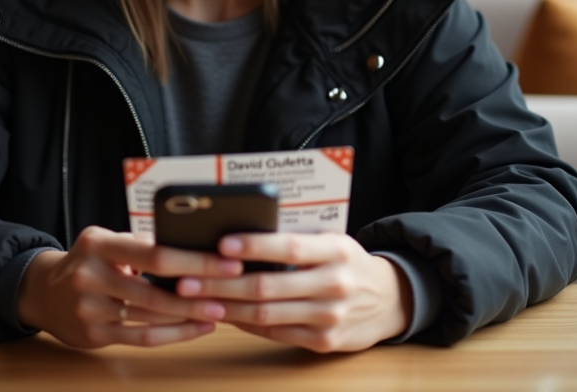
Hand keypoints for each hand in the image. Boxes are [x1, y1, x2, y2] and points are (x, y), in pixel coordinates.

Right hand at [16, 226, 242, 348]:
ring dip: (190, 316)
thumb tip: (190, 245)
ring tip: (220, 309)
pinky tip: (197, 328)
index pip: (153, 253)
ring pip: (151, 317)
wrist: (42, 293)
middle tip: (232, 288)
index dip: (193, 260)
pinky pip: (141, 338)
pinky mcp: (93, 336)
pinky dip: (174, 335)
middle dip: (199, 290)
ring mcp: (90, 309)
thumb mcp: (105, 240)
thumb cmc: (87, 262)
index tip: (226, 261)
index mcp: (98, 245)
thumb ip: (140, 242)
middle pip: (155, 289)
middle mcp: (91, 276)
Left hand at [173, 233, 412, 352]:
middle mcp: (335, 284)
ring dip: (226, 307)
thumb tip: (239, 235)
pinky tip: (224, 314)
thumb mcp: (330, 240)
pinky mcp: (325, 342)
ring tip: (194, 299)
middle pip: (268, 286)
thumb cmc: (346, 261)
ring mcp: (330, 317)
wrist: (390, 299)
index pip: (290, 247)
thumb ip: (296, 238)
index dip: (255, 245)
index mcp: (336, 250)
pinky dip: (245, 324)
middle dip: (221, 284)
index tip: (221, 244)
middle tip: (186, 279)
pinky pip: (275, 333)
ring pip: (266, 314)